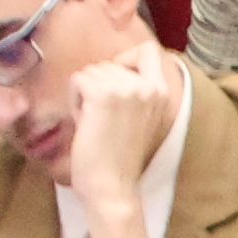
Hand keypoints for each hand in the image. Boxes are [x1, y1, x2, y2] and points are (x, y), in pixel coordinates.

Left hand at [55, 38, 189, 237]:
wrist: (112, 187)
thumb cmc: (119, 158)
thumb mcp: (141, 118)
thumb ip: (135, 91)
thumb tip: (112, 67)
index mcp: (162, 91)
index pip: (149, 50)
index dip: (126, 59)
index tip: (115, 83)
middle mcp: (148, 86)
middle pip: (109, 63)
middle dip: (98, 86)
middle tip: (103, 119)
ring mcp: (126, 88)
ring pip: (91, 71)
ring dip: (85, 95)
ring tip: (96, 123)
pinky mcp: (103, 94)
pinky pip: (78, 80)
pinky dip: (75, 100)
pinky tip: (85, 123)